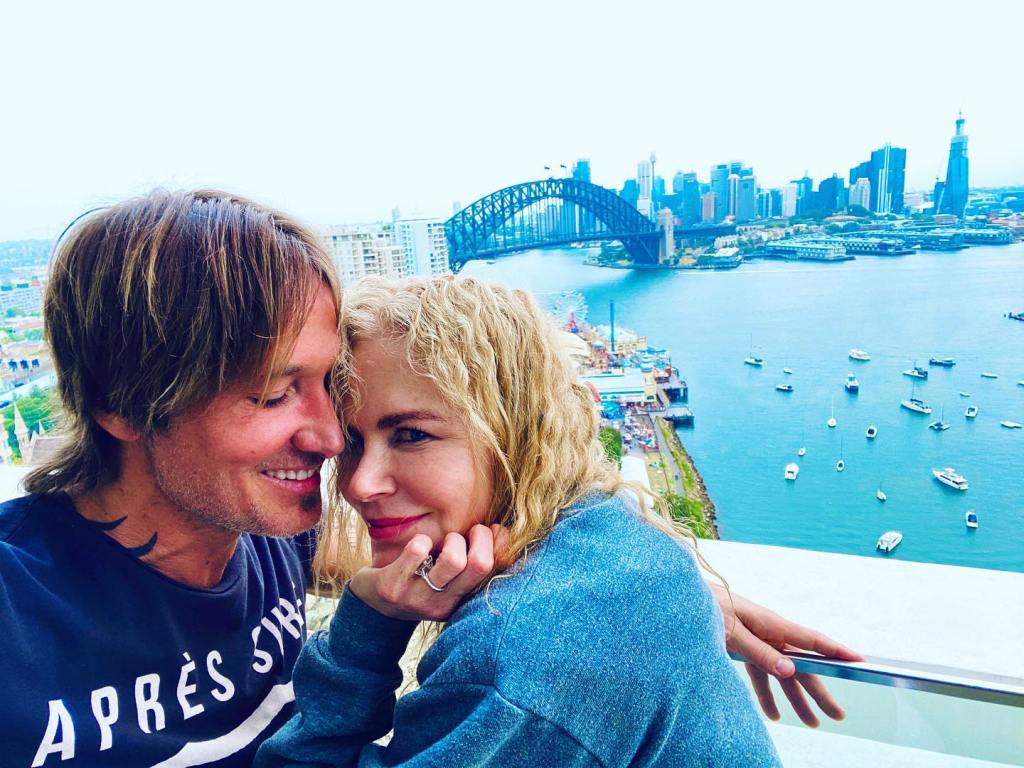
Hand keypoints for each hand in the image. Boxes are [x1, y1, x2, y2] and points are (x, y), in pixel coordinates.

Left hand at [349, 524, 508, 621]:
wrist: (371, 606)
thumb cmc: (418, 581)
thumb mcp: (448, 579)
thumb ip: (473, 558)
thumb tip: (504, 531)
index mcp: (461, 602)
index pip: (495, 570)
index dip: (500, 543)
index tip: (490, 531)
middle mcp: (443, 605)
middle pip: (480, 564)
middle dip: (479, 536)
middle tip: (466, 533)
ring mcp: (417, 597)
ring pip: (453, 559)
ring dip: (451, 539)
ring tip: (442, 541)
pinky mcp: (392, 587)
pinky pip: (418, 551)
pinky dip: (421, 541)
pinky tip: (417, 546)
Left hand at [710, 583, 863, 726]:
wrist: (681, 596)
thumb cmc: (706, 606)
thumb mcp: (731, 630)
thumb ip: (759, 651)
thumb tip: (790, 670)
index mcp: (771, 624)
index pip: (811, 640)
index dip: (836, 651)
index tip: (860, 662)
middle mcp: (769, 632)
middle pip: (801, 666)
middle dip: (820, 692)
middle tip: (839, 715)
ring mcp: (756, 640)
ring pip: (782, 673)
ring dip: (795, 699)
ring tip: (812, 723)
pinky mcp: (742, 646)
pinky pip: (760, 673)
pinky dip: (766, 694)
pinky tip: (772, 714)